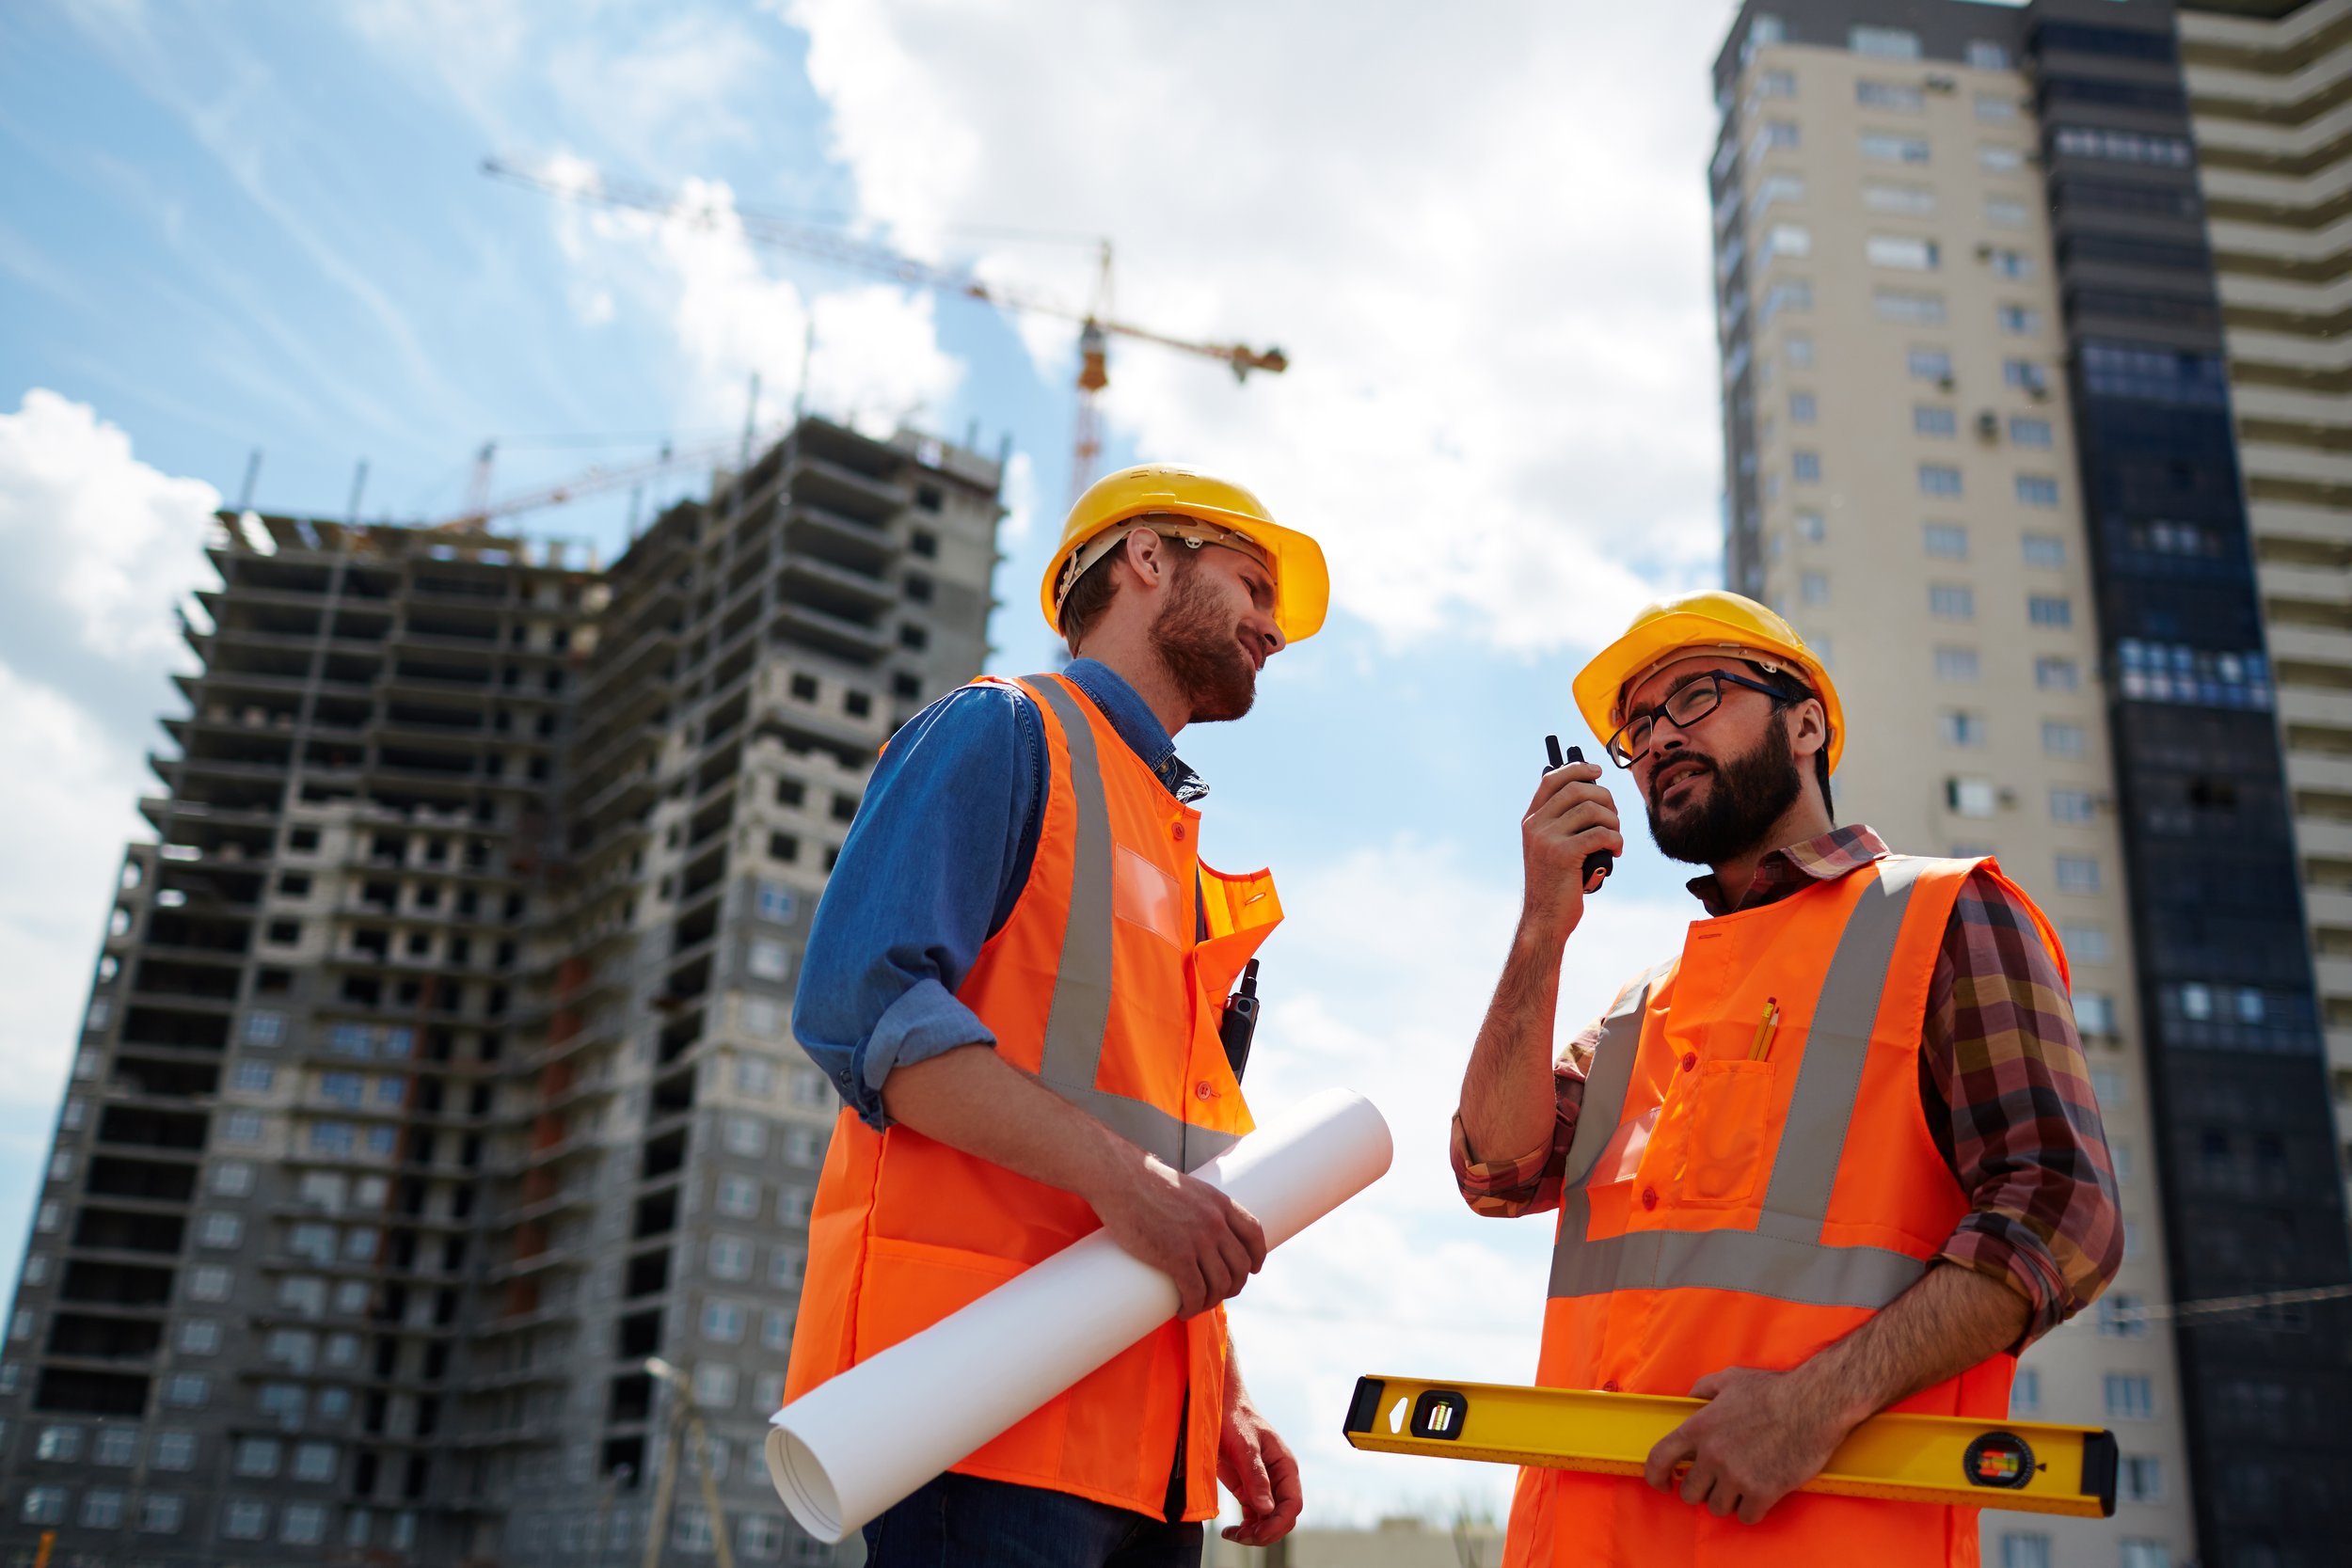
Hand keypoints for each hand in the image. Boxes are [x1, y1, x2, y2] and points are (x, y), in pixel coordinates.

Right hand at [1088, 1154, 1267, 1317]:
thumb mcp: (1184, 1187)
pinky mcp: (1177, 1257)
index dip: (1257, 1256)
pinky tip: (1183, 1310)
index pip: (1254, 1233)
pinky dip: (1193, 1307)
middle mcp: (1215, 1222)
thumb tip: (1191, 1226)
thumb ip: (1195, 1206)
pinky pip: (1195, 1292)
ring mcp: (1198, 1240)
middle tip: (1217, 1294)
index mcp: (1219, 1203)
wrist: (1120, 1179)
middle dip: (1233, 1286)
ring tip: (1197, 1304)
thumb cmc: (1143, 1181)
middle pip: (1240, 1265)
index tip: (1252, 1270)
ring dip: (1211, 1301)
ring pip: (1220, 1284)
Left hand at [1218, 1382, 1302, 1545]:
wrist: (1218, 1405)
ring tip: (1233, 1535)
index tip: (1258, 1532)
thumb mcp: (1244, 1445)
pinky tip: (1230, 1531)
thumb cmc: (1235, 1418)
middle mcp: (1278, 1479)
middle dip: (1265, 1532)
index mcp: (1285, 1466)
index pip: (1292, 1505)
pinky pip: (1254, 1516)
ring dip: (1254, 1533)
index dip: (1278, 1523)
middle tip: (1242, 1537)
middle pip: (1282, 1517)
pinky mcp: (1248, 1488)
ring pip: (1268, 1520)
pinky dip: (1245, 1527)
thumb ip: (1255, 1476)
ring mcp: (1263, 1485)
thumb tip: (1266, 1509)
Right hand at [1520, 762, 1622, 941]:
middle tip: (1614, 818)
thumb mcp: (1551, 848)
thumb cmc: (1556, 883)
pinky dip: (1616, 840)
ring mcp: (1547, 839)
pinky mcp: (1563, 854)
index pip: (1552, 779)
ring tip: (1615, 837)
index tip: (1597, 771)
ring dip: (1613, 821)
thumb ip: (1562, 824)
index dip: (1577, 769)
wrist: (1545, 918)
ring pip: (1592, 810)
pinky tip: (1616, 852)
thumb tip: (1593, 793)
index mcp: (1531, 820)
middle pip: (1577, 790)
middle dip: (1605, 799)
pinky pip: (1600, 833)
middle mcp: (1535, 825)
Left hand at [1642, 1366, 1857, 1525]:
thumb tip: (1689, 1399)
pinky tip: (1759, 1496)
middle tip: (1716, 1482)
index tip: (1664, 1483)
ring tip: (1741, 1485)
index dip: (1656, 1476)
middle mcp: (1712, 1455)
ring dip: (1728, 1500)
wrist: (1813, 1405)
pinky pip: (1746, 1517)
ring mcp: (1736, 1476)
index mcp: (1699, 1428)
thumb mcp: (1729, 1379)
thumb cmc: (1774, 1390)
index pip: (1659, 1459)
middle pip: (1690, 1493)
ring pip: (1717, 1508)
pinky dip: (1751, 1510)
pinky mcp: (1762, 1492)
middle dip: (1702, 1489)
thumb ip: (1702, 1389)